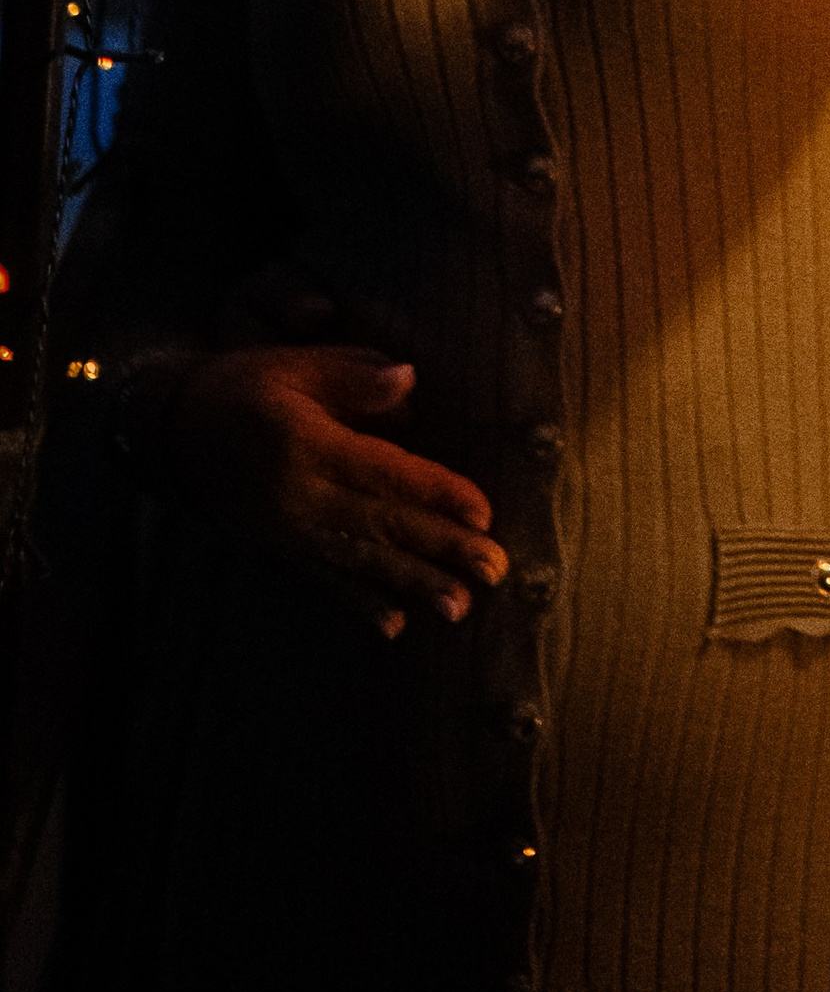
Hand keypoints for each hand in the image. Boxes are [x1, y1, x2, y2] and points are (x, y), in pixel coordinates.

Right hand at [171, 344, 507, 640]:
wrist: (172, 433)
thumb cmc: (245, 386)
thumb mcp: (296, 365)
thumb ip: (354, 375)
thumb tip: (410, 384)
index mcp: (306, 444)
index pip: (384, 472)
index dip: (437, 493)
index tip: (484, 513)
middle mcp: (296, 496)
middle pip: (381, 525)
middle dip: (442, 550)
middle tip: (494, 570)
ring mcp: (285, 530)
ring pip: (359, 561)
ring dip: (413, 586)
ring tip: (460, 608)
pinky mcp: (276, 550)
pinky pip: (322, 581)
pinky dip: (359, 603)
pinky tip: (393, 626)